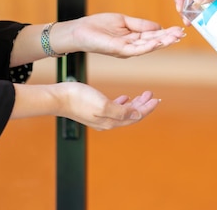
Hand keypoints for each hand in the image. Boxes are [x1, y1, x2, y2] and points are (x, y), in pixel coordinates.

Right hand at [12, 83, 159, 129]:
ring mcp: (100, 117)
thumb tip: (137, 115)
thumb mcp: (104, 105)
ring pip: (124, 111)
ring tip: (142, 95)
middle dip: (143, 105)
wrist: (59, 98)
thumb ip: (122, 111)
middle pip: (131, 115)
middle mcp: (107, 122)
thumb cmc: (79, 99)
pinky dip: (122, 103)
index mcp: (111, 121)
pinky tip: (124, 97)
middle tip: (151, 94)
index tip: (157, 99)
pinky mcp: (94, 110)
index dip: (147, 109)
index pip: (135, 117)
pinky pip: (114, 109)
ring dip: (134, 103)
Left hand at [68, 13, 184, 57]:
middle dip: (169, 38)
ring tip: (175, 37)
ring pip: (148, 46)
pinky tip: (158, 41)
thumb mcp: (124, 21)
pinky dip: (148, 46)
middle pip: (154, 41)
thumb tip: (159, 26)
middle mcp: (132, 46)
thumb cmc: (98, 26)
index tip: (180, 29)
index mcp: (134, 38)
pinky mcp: (119, 50)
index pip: (154, 35)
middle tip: (182, 33)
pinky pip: (137, 49)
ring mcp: (127, 49)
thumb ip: (141, 24)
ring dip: (162, 42)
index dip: (167, 32)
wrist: (80, 31)